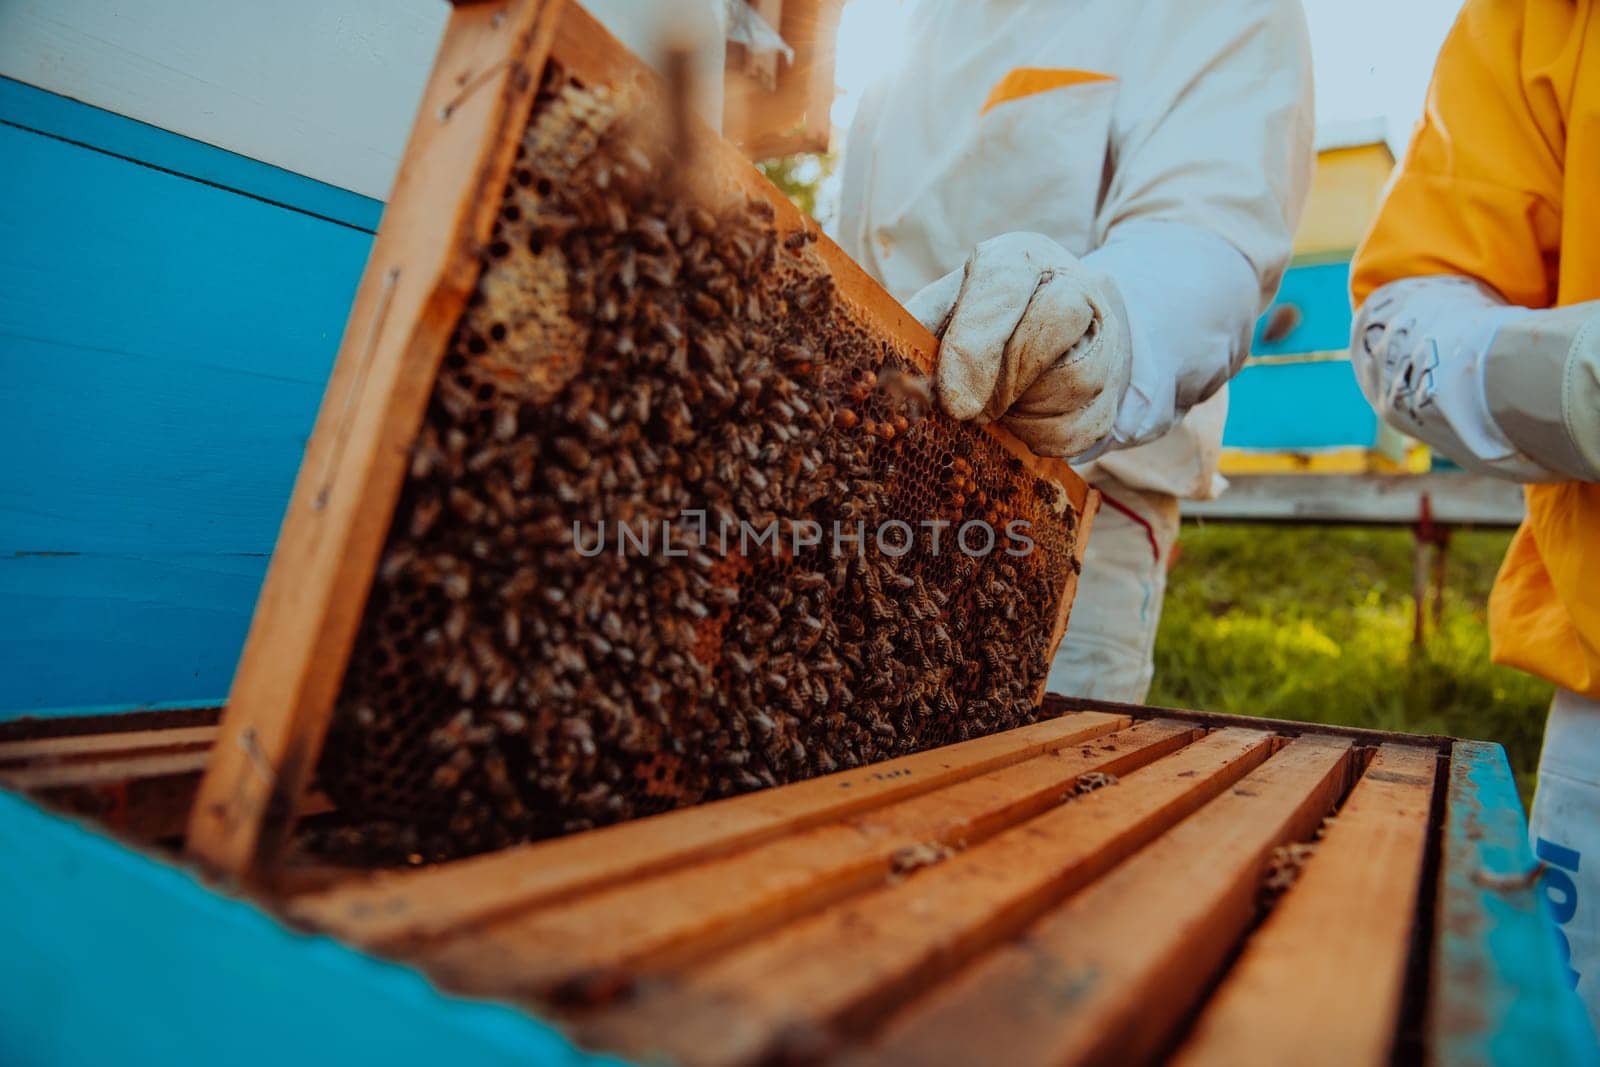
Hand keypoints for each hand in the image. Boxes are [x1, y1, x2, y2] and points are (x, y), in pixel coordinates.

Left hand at [907, 232, 1132, 457]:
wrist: (1067, 338)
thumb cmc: (987, 323)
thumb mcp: (949, 309)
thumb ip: (920, 329)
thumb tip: (894, 375)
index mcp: (1019, 258)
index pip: (1003, 287)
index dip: (975, 347)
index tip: (953, 401)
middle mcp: (1073, 285)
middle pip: (1050, 329)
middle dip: (1003, 383)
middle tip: (972, 409)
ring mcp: (1105, 337)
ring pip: (1072, 382)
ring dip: (1023, 412)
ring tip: (999, 408)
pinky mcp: (1113, 391)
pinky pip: (1079, 428)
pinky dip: (1042, 437)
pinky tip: (1023, 422)